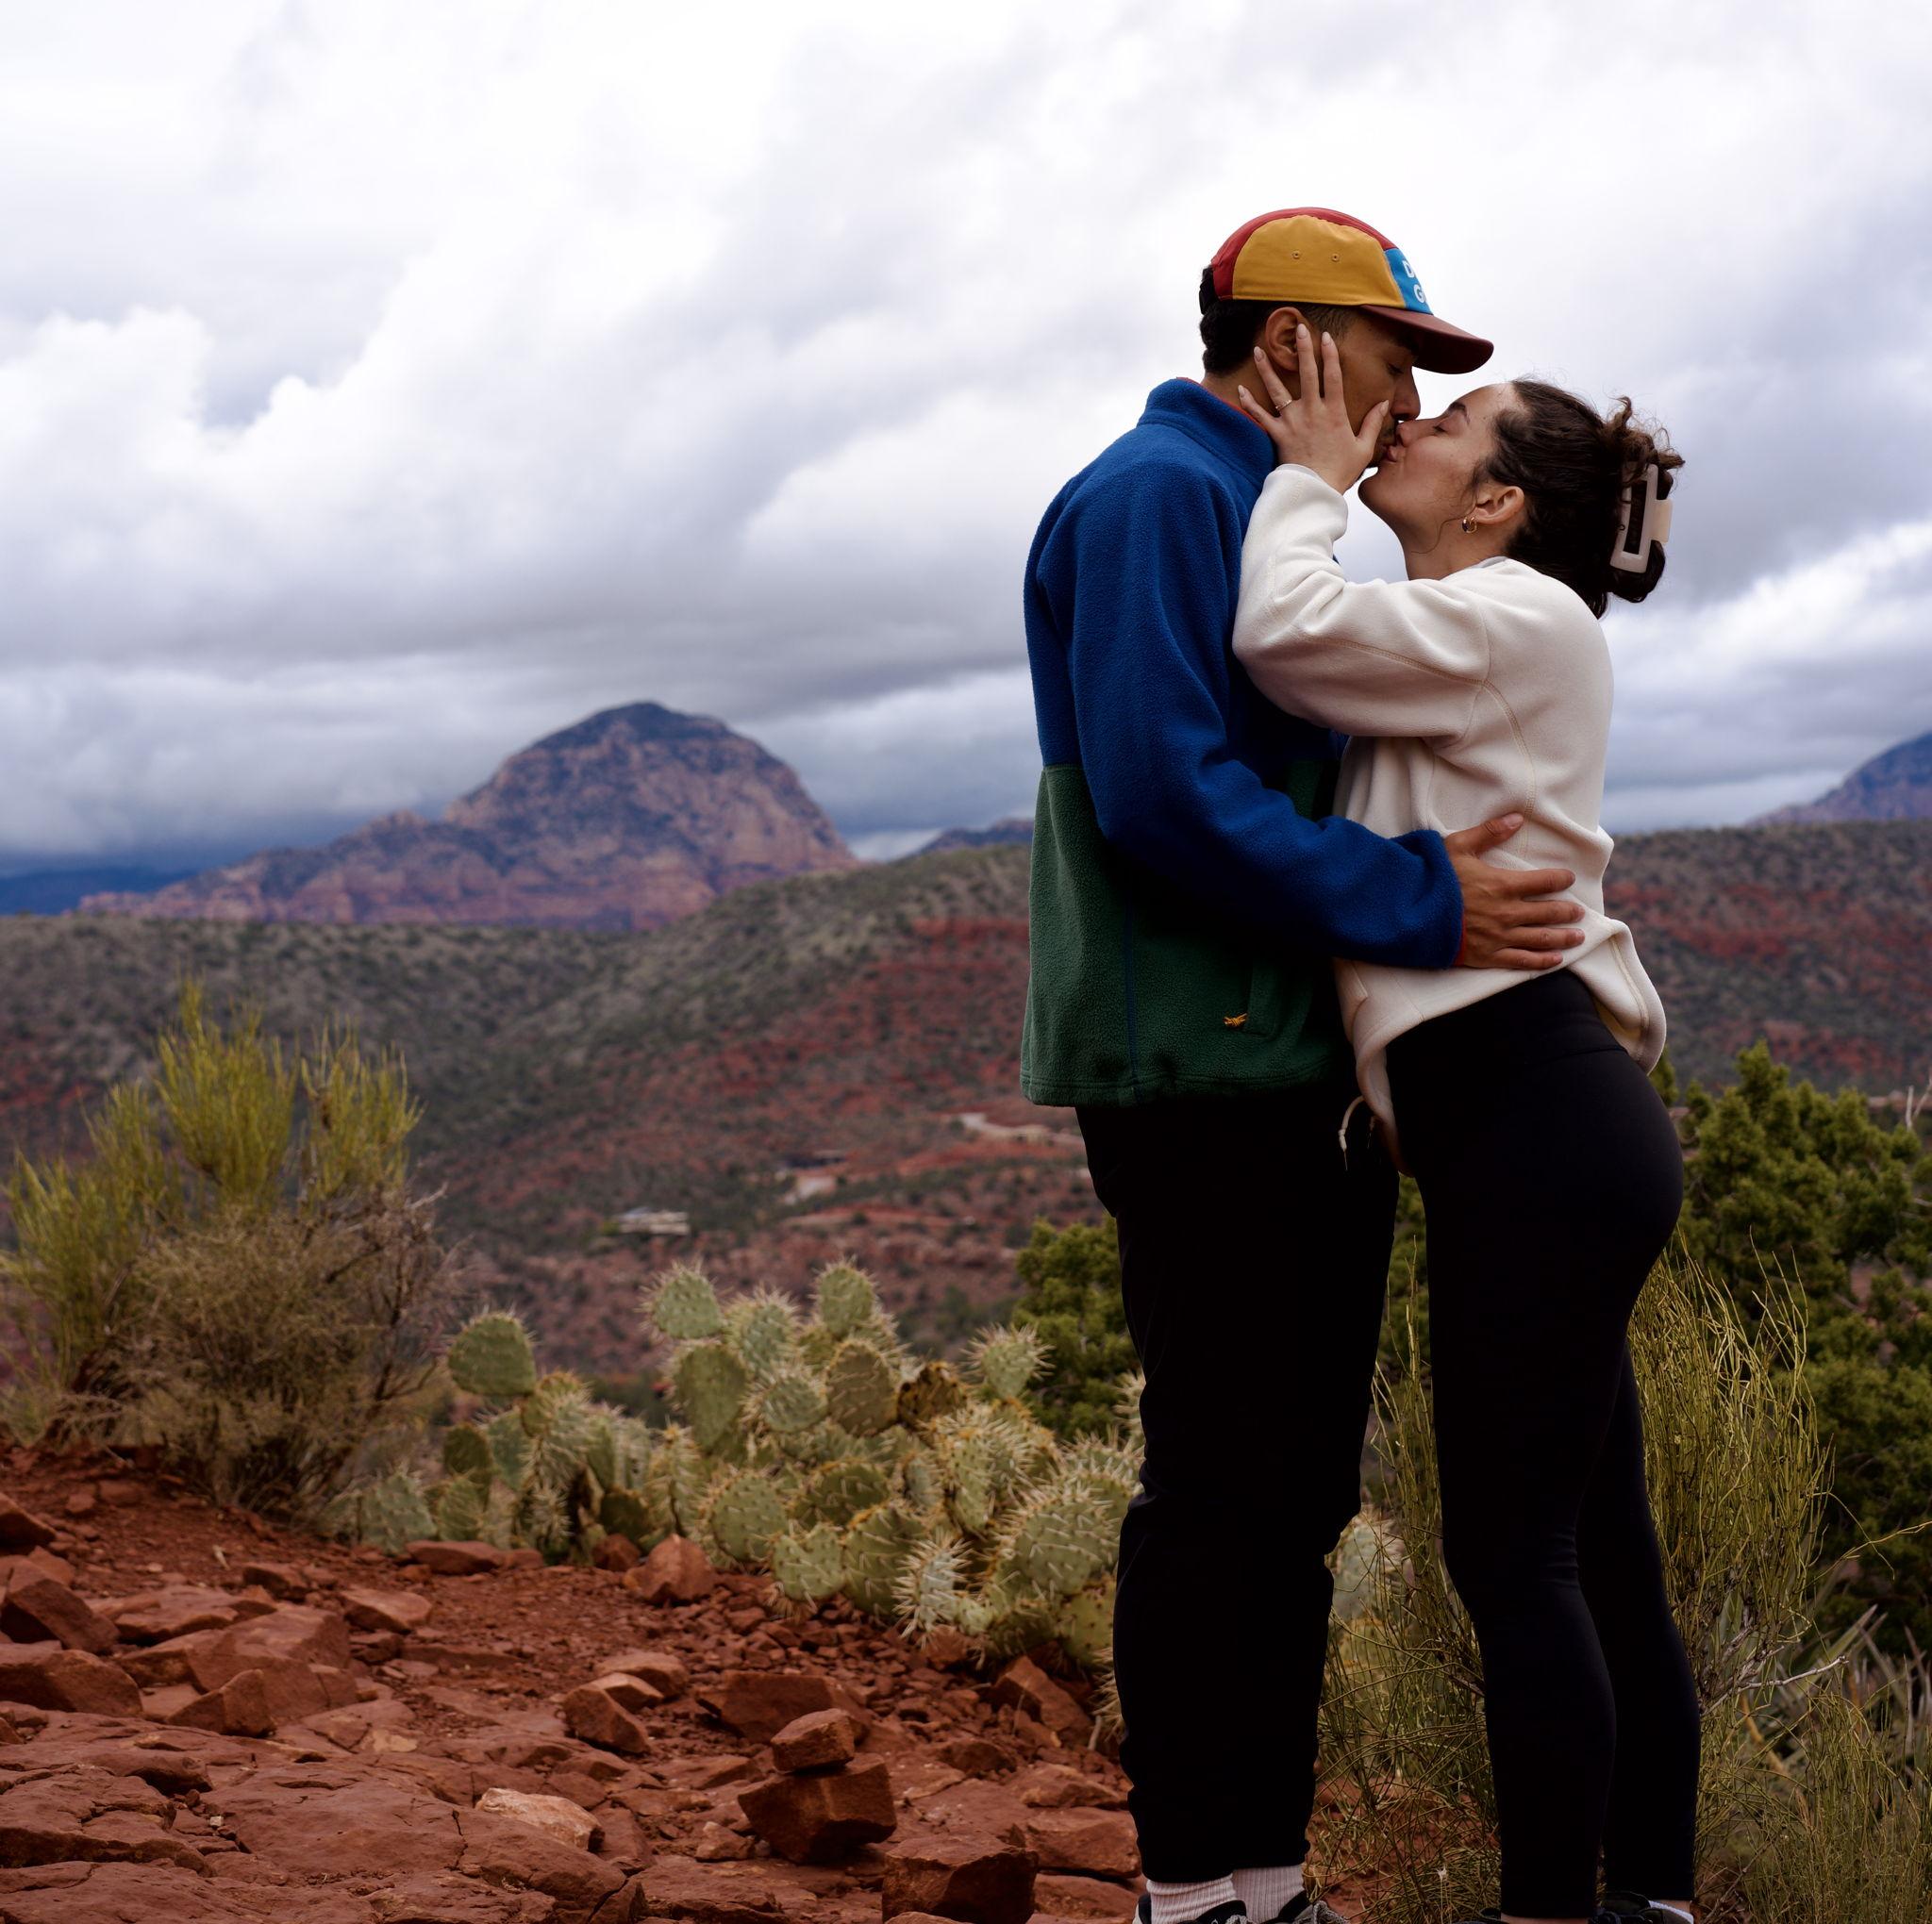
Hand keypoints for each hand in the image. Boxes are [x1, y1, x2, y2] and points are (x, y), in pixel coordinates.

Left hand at [1236, 328, 1388, 493]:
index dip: (1330, 354)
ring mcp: (1292, 422)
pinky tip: (1240, 389)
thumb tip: (1385, 403)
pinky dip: (1249, 403)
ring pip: (1277, 390)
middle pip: (1307, 374)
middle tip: (1298, 328)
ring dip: (1267, 368)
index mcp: (1334, 412)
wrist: (1316, 491)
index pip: (1333, 376)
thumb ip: (1372, 423)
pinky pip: (1260, 416)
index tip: (1325, 337)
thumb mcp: (1363, 448)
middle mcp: (1312, 411)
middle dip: (1303, 349)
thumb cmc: (1340, 472)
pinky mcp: (1277, 435)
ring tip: (1258, 349)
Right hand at [1443, 814, 1585, 970]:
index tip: (1569, 878)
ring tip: (1578, 936)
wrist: (1411, 915)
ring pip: (1542, 939)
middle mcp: (1508, 912)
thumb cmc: (1432, 879)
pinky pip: (1522, 960)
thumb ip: (1489, 832)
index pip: (1545, 881)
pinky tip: (1556, 960)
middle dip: (1568, 911)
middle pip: (1549, 912)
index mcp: (1503, 884)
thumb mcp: (1457, 847)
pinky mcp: (1489, 956)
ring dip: (1563, 937)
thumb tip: (1517, 818)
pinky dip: (1542, 961)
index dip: (1561, 879)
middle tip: (1579, 911)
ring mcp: (1500, 936)